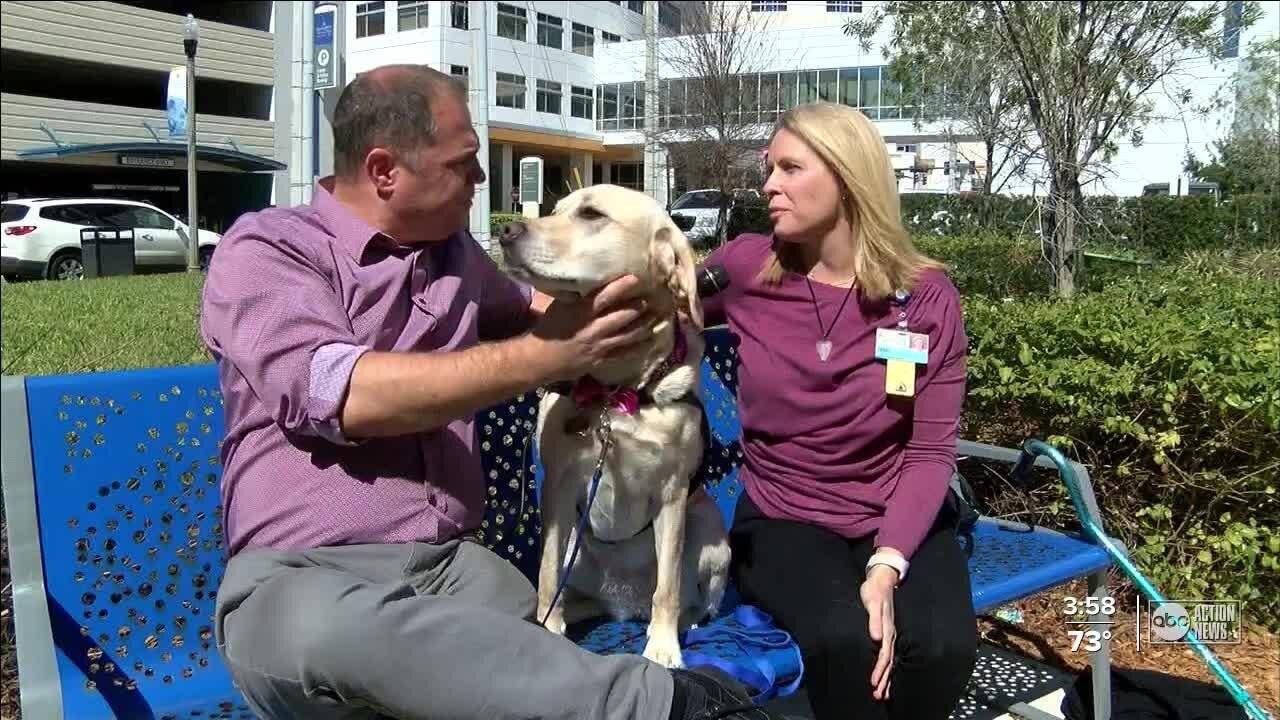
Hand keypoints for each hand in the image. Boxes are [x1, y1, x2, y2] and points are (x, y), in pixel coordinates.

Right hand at [531, 275, 654, 381]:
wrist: (539, 358)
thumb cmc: (548, 328)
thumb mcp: (560, 306)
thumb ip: (579, 297)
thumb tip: (594, 283)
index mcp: (580, 312)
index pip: (604, 296)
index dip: (621, 286)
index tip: (636, 278)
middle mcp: (592, 328)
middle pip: (621, 316)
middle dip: (638, 308)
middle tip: (652, 300)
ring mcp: (598, 345)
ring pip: (627, 335)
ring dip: (643, 327)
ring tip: (656, 319)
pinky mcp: (600, 360)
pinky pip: (624, 354)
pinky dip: (638, 348)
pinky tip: (650, 342)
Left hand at [860, 564, 897, 700]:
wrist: (882, 580)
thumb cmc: (875, 591)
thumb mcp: (872, 602)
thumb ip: (874, 619)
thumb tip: (875, 637)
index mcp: (887, 630)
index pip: (884, 655)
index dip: (879, 670)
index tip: (874, 682)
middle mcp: (890, 635)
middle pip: (888, 662)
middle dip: (884, 680)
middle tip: (877, 696)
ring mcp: (889, 635)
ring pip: (889, 662)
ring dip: (886, 678)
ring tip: (881, 694)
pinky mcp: (886, 634)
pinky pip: (887, 656)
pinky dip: (886, 669)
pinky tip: (884, 677)